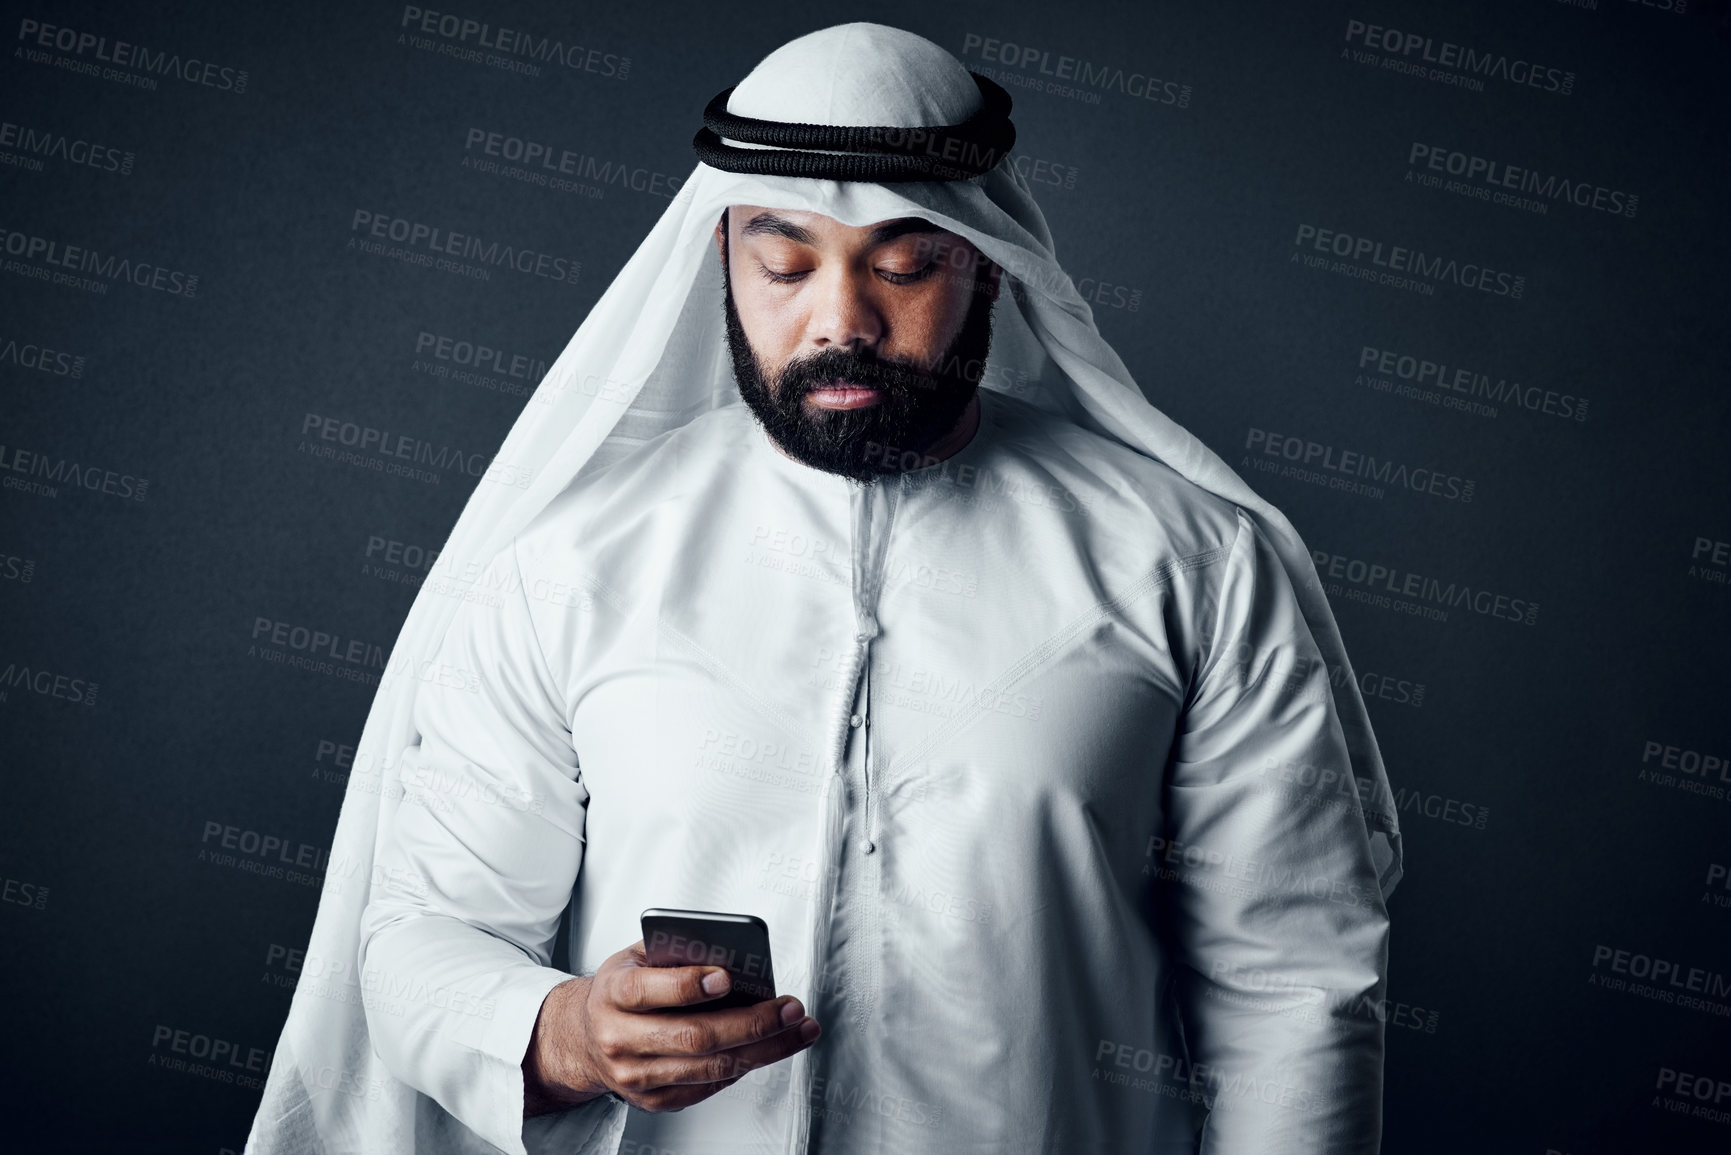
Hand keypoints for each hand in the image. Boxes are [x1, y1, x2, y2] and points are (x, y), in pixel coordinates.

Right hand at [523, 938, 820, 1115]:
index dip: (689, 986)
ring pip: (709, 1068)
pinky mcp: (653, 1100)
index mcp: (613, 994)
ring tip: (796, 1029)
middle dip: (751, 1023)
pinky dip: (743, 1067)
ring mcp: (635, 1076)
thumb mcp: (636, 957)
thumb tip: (729, 951)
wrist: (585, 1038)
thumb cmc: (621, 990)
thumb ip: (675, 951)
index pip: (649, 991)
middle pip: (693, 1037)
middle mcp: (620, 1039)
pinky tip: (768, 1048)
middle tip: (789, 1007)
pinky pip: (708, 1087)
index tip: (727, 976)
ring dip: (763, 1050)